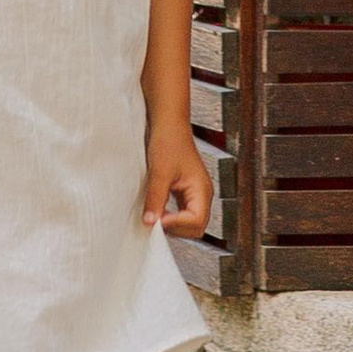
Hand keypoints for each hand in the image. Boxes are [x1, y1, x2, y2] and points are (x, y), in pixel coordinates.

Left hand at [139, 122, 210, 237]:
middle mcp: (202, 194)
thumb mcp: (160, 171)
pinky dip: (170, 216)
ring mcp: (194, 194)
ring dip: (172, 223)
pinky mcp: (185, 192)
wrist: (168, 124)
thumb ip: (156, 198)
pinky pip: (181, 213)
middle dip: (176, 228)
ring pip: (188, 223)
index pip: (197, 222)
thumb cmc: (169, 140)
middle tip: (155, 220)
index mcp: (202, 189)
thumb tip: (150, 222)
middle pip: (195, 227)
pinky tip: (158, 210)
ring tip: (155, 215)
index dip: (178, 224)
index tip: (158, 220)